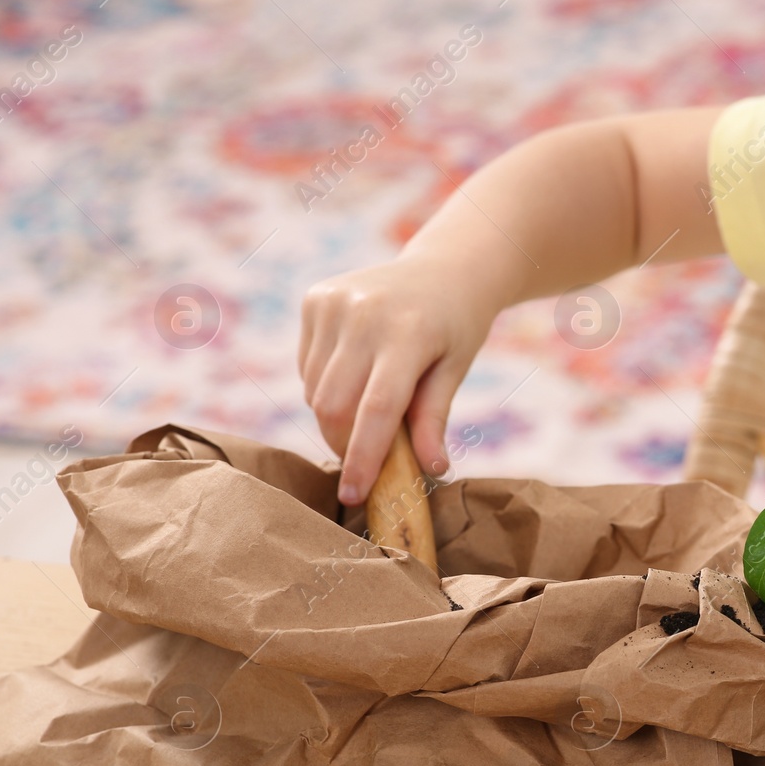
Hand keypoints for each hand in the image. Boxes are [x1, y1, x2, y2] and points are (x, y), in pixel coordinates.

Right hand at [299, 255, 491, 504]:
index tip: (355, 496)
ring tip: (371, 405)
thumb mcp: (455, 370)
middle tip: (366, 462)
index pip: (376, 410)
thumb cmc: (456, 328)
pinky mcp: (315, 299)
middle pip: (333, 405)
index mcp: (407, 332)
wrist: (445, 269)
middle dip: (344, 445)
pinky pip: (308, 368)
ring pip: (315, 391)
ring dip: (336, 416)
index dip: (363, 458)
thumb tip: (431, 470)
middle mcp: (363, 312)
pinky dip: (326, 387)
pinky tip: (357, 372)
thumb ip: (434, 419)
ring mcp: (333, 302)